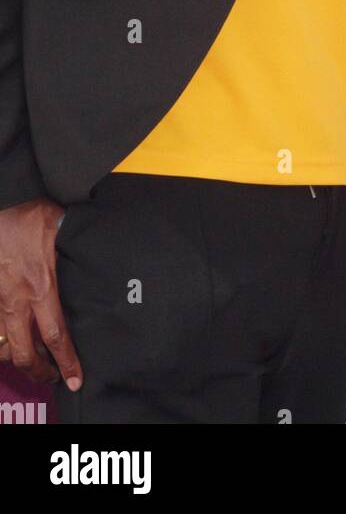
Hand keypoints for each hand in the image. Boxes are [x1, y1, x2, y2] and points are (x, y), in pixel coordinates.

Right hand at [0, 198, 82, 388]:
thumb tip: (98, 257)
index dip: (66, 361)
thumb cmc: (34, 216)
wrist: (4, 205)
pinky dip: (2, 338)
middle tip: (52, 376)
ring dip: (18, 356)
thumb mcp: (63, 233)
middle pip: (24, 352)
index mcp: (42, 287)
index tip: (74, 378)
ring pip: (3, 344)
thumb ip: (75, 253)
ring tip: (33, 359)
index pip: (55, 336)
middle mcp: (17, 299)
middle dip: (38, 371)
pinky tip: (13, 337)